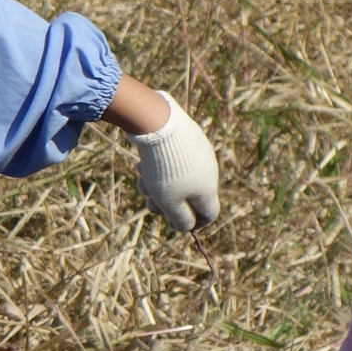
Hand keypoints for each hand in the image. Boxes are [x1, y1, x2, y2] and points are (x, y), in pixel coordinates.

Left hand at [129, 93, 219, 231]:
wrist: (159, 124)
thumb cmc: (165, 169)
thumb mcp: (169, 202)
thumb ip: (180, 219)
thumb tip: (186, 227)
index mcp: (209, 189)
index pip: (209, 214)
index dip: (193, 223)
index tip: (173, 222)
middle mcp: (208, 171)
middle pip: (186, 197)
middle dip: (165, 203)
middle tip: (148, 200)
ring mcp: (197, 153)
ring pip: (174, 180)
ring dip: (155, 185)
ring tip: (142, 178)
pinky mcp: (185, 139)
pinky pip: (170, 161)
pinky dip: (156, 167)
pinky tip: (143, 162)